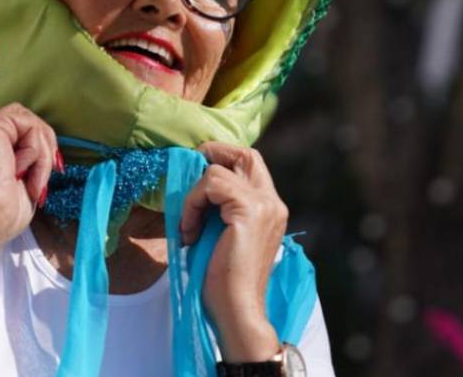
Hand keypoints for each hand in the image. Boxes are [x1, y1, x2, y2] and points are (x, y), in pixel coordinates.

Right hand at [0, 104, 59, 255]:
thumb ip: (27, 164)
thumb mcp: (17, 184)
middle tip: (50, 173)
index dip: (36, 150)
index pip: (13, 133)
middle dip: (44, 145)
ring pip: (29, 124)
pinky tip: (22, 172)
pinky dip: (37, 152)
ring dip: (42, 154)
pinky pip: (31, 127)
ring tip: (34, 182)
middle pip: (23, 121)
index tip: (42, 180)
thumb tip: (49, 156)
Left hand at [179, 142, 287, 361]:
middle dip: (212, 155)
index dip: (222, 160)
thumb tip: (195, 180)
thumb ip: (219, 207)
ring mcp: (265, 205)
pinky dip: (192, 204)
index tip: (195, 180)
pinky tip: (190, 232)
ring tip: (189, 227)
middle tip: (189, 179)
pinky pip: (211, 184)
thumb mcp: (222, 234)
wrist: (236, 309)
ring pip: (218, 171)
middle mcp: (273, 202)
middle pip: (245, 153)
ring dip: (193, 196)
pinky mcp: (249, 210)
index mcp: (270, 209)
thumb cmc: (224, 280)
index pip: (251, 163)